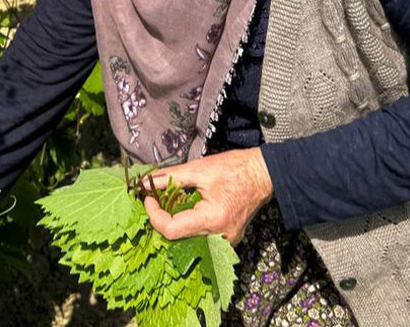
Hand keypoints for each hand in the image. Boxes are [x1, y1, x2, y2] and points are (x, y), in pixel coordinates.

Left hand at [140, 147, 273, 244]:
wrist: (263, 174)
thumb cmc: (235, 168)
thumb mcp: (198, 169)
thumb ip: (169, 178)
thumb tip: (145, 184)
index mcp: (212, 219)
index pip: (171, 230)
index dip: (154, 215)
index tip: (148, 198)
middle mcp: (219, 237)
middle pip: (177, 237)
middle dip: (162, 218)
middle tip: (157, 199)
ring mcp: (225, 241)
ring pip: (187, 240)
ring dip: (174, 222)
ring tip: (171, 203)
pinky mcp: (227, 239)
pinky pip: (200, 237)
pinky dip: (188, 225)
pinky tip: (186, 209)